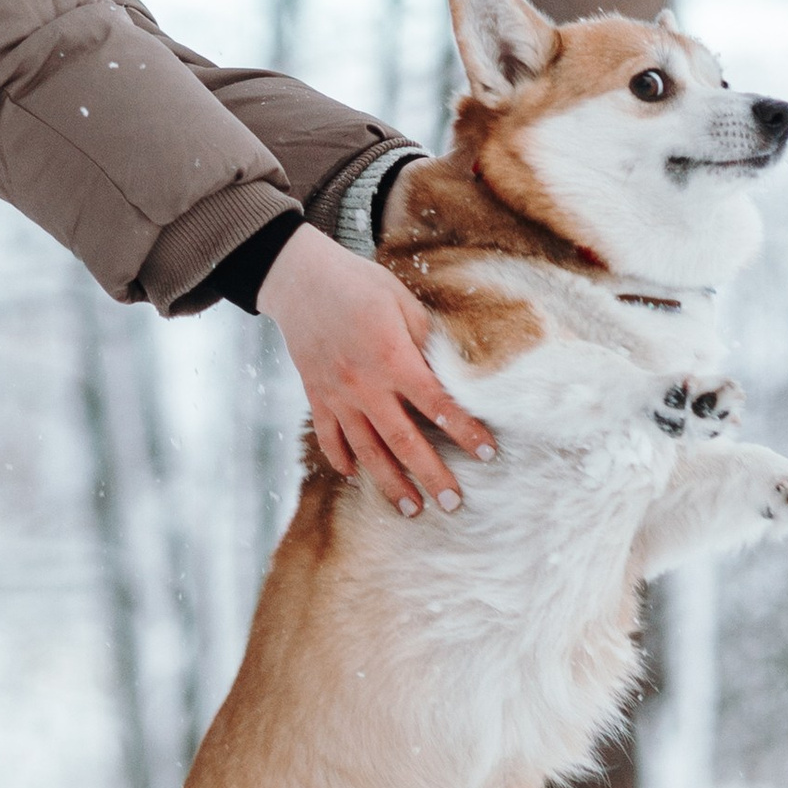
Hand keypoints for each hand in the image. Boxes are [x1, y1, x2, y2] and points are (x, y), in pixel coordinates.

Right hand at [258, 223, 492, 516]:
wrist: (298, 278)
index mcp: (393, 358)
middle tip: (454, 504)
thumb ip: (426, 339)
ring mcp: (337, 395)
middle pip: (404, 441)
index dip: (466, 431)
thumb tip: (452, 371)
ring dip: (390, 483)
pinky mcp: (316, 396)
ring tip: (411, 509)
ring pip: (366, 450)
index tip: (488, 453)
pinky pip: (329, 437)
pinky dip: (342, 460)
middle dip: (432, 476)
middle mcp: (364, 385)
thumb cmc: (357, 283)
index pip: (438, 405)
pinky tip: (356, 477)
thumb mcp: (401, 301)